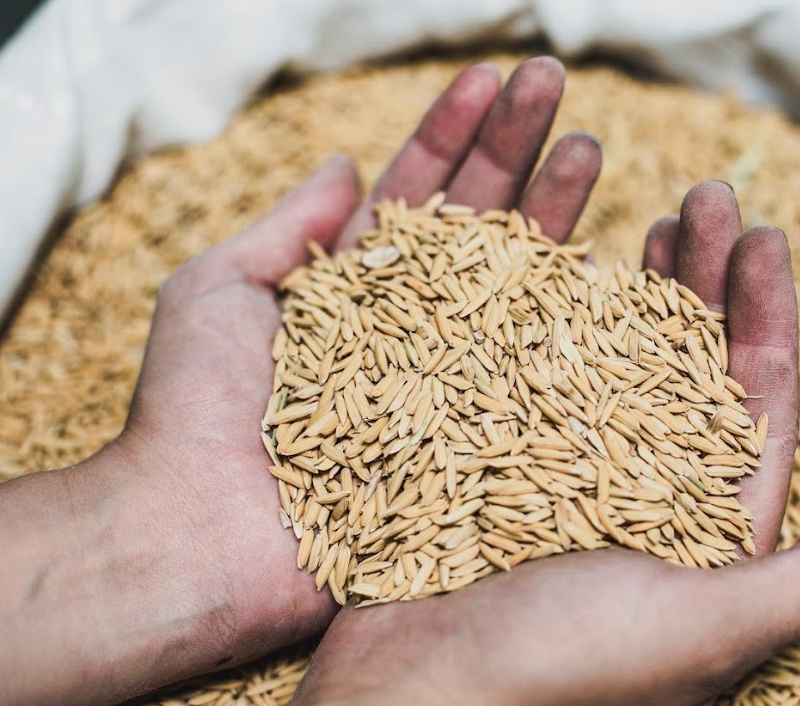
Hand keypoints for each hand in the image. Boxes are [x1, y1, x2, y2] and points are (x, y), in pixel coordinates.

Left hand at [0, 57, 601, 705]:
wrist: (199, 535)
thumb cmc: (192, 410)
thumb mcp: (217, 290)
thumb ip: (287, 226)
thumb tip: (342, 158)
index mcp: (355, 291)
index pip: (417, 196)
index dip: (455, 133)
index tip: (493, 76)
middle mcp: (414, 332)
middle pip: (478, 228)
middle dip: (515, 151)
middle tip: (554, 82)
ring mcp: (451, 386)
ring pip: (516, 289)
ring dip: (551, 214)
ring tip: (590, 146)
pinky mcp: (475, 443)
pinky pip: (533, 381)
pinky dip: (570, 329)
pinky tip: (607, 271)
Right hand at [217, 184, 799, 705]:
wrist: (409, 705)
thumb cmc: (559, 678)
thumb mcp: (702, 630)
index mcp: (706, 537)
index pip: (757, 406)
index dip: (766, 317)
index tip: (765, 237)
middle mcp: (646, 503)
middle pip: (691, 367)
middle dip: (706, 282)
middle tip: (704, 197)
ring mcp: (570, 482)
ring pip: (617, 364)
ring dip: (637, 292)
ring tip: (647, 221)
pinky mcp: (503, 470)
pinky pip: (539, 382)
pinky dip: (553, 326)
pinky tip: (555, 277)